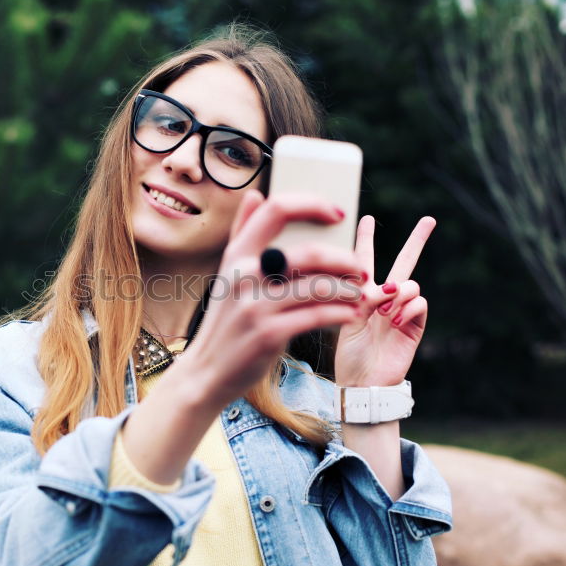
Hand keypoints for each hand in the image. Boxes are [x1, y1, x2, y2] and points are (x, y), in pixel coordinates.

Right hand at [180, 189, 367, 407]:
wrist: (206, 370)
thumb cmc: (226, 320)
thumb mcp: (228, 274)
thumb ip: (243, 233)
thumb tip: (256, 195)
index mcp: (236, 254)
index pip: (277, 209)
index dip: (312, 204)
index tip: (337, 213)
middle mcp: (244, 275)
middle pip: (308, 252)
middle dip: (344, 258)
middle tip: (359, 267)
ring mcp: (255, 306)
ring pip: (318, 286)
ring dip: (347, 289)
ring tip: (358, 293)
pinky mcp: (268, 335)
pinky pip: (317, 317)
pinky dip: (340, 313)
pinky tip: (349, 314)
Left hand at [334, 214, 435, 386]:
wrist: (364, 382)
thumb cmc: (348, 354)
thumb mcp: (345, 319)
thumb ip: (362, 296)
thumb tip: (390, 286)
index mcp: (362, 294)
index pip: (364, 260)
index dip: (365, 238)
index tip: (367, 217)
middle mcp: (385, 299)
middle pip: (404, 262)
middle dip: (417, 241)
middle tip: (430, 219)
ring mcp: (402, 311)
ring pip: (411, 283)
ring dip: (399, 292)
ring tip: (385, 311)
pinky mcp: (415, 326)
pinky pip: (420, 302)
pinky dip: (408, 307)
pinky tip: (395, 321)